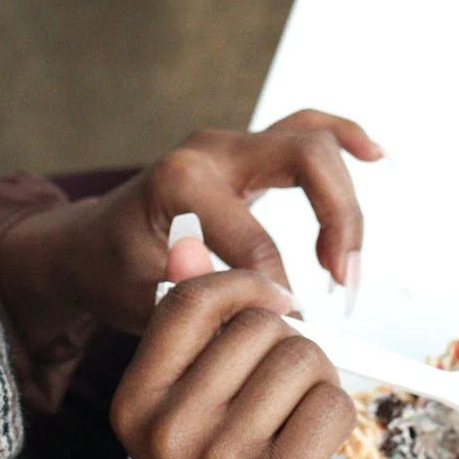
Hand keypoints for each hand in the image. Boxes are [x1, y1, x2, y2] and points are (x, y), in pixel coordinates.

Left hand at [0, 110, 381, 334]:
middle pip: (305, 156)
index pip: (256, 237)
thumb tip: (264, 305)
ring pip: (312, 140)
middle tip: (342, 281)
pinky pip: (303, 130)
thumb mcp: (138, 299)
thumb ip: (197, 301)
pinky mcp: (244, 153)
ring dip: (343, 198)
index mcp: (179, 181)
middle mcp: (208, 151)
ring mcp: (229, 146)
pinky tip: (374, 154)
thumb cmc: (110, 273)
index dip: (279, 289)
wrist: (84, 245)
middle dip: (338, 218)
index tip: (286, 328)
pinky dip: (341, 137)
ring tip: (347, 260)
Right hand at [110, 253, 356, 458]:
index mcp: (135, 401)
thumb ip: (186, 325)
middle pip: (260, 327)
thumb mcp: (181, 405)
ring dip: (318, 383)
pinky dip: (338, 419)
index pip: (192, 301)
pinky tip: (316, 450)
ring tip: (298, 423)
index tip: (273, 308)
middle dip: (290, 346)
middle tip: (285, 392)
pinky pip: (332, 403)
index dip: (246, 289)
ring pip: (302, 360)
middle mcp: (168, 429)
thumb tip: (186, 243)